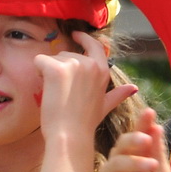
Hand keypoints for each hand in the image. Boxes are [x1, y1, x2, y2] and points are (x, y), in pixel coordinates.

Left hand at [33, 31, 137, 146]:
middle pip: (66, 54)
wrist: (70, 136)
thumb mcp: (104, 106)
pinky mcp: (55, 68)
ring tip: (55, 95)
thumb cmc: (84, 125)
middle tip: (61, 92)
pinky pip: (39, 60)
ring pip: (52, 58)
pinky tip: (45, 89)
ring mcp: (73, 64)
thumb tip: (133, 89)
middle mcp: (90, 63)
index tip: (75, 35)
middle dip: (59, 69)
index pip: (95, 45)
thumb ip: (117, 94)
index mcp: (102, 71)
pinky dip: (37, 72)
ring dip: (48, 73)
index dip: (84, 39)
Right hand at [96, 109, 170, 171]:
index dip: (142, 124)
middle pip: (121, 145)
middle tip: (146, 138)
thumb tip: (155, 125)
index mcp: (134, 155)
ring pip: (116, 162)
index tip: (149, 112)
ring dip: (135, 162)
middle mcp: (119, 163)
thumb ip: (156, 152)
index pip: (137, 136)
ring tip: (153, 166)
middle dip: (133, 139)